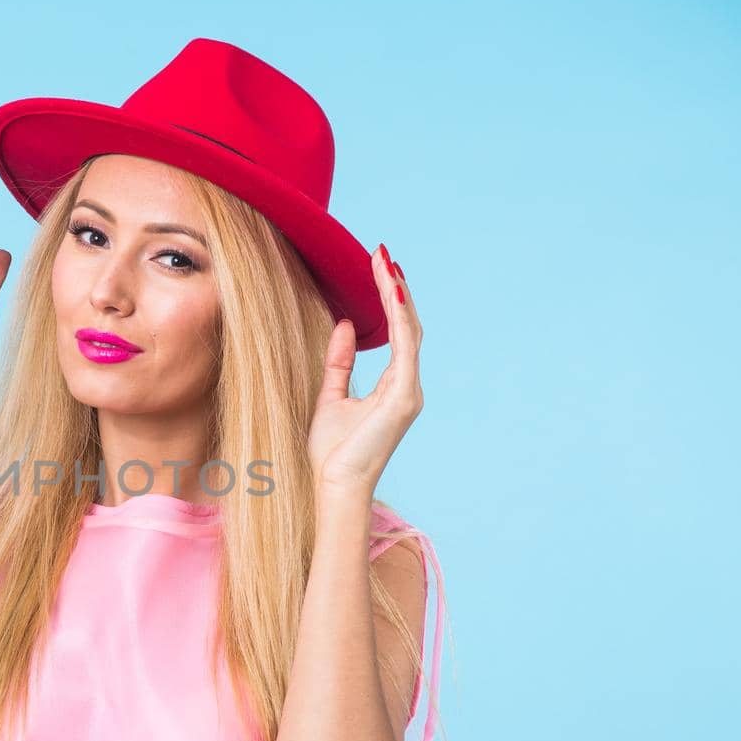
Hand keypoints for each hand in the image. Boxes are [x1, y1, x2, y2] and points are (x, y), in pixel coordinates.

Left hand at [307, 244, 423, 494]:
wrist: (334, 486)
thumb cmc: (331, 452)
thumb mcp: (330, 397)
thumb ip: (339, 362)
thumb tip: (344, 325)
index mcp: (394, 387)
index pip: (398, 334)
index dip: (390, 301)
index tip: (378, 269)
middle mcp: (408, 386)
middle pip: (409, 326)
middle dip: (395, 289)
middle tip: (381, 254)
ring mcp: (409, 392)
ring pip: (410, 330)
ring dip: (396, 294)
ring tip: (384, 262)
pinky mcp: (403, 397)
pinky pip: (405, 347)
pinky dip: (400, 316)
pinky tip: (390, 290)